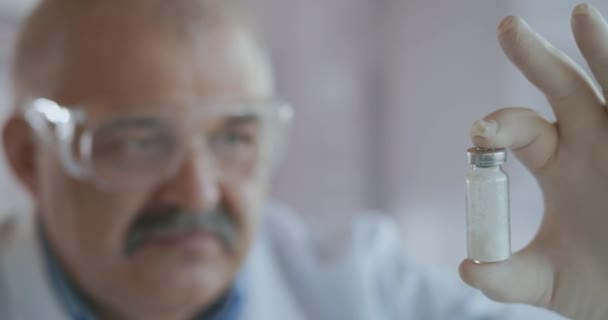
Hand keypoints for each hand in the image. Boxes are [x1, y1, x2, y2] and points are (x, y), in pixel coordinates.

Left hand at [459, 4, 607, 319]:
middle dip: (537, 59)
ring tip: (580, 15)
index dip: (498, 127)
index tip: (479, 134)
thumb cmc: (604, 284)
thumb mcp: (550, 283)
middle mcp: (594, 141)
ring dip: (600, 50)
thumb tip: (468, 270)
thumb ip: (508, 278)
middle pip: (562, 89)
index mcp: (559, 163)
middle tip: (506, 27)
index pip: (521, 130)